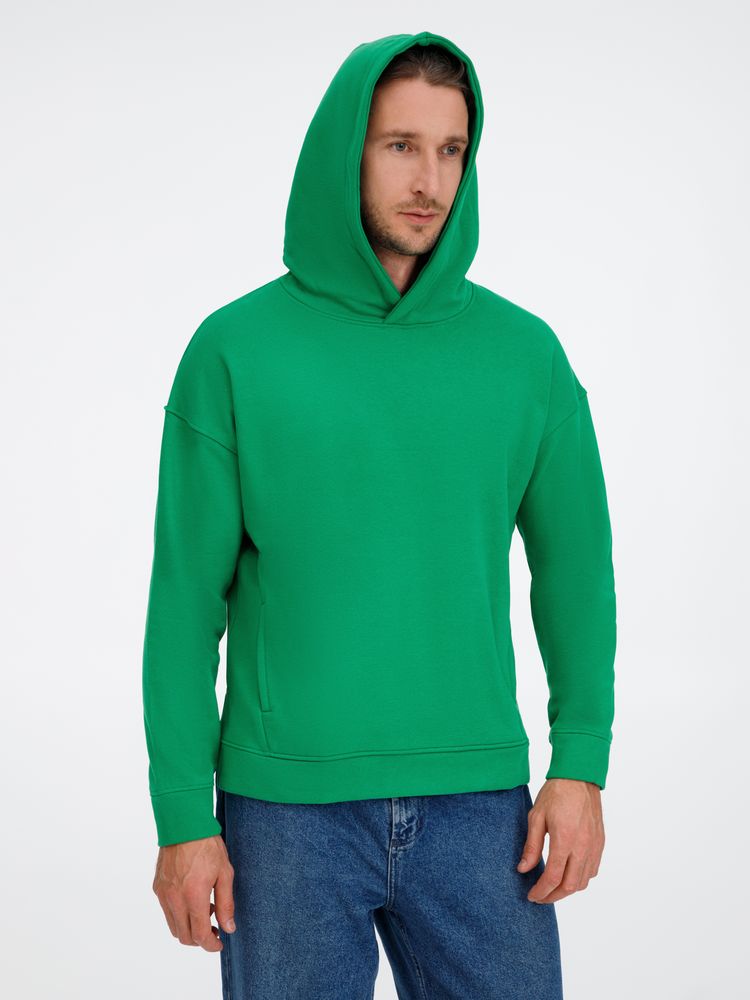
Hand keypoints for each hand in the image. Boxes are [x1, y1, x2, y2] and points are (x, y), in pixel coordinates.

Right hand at [152, 835, 235, 950]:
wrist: (184, 824)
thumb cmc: (207, 845)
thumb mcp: (225, 873)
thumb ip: (226, 903)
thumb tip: (228, 927)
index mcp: (193, 896)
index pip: (199, 935)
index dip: (211, 945)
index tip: (219, 943)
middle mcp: (174, 899)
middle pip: (184, 937)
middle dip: (200, 940)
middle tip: (214, 930)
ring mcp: (163, 894)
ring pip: (173, 927)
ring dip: (189, 928)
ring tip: (205, 912)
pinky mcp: (157, 887)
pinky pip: (167, 911)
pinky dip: (179, 915)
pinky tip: (192, 900)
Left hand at [516, 778, 604, 903]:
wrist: (579, 777)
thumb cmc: (556, 794)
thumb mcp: (536, 817)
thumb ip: (531, 846)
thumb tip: (523, 869)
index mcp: (565, 840)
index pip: (553, 878)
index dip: (541, 891)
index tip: (531, 896)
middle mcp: (583, 847)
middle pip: (569, 886)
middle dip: (553, 896)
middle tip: (540, 897)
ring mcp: (594, 846)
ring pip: (583, 882)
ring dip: (567, 890)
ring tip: (552, 888)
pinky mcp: (600, 843)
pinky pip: (592, 871)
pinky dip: (580, 880)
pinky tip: (568, 875)